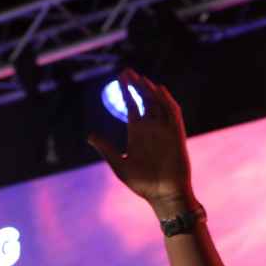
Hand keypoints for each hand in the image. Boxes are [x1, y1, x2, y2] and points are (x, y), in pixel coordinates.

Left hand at [89, 69, 195, 215]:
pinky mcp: (176, 134)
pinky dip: (166, 100)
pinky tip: (158, 89)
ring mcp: (164, 129)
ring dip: (149, 89)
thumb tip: (90, 136)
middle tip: (127, 70)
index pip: (132, 105)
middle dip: (136, 84)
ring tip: (139, 78)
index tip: (120, 77)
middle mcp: (151, 127)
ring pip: (158, 102)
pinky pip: (172, 113)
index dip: (126, 91)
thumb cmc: (143, 184)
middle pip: (144, 99)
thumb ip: (107, 150)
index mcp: (137, 132)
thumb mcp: (120, 166)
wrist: (164, 196)